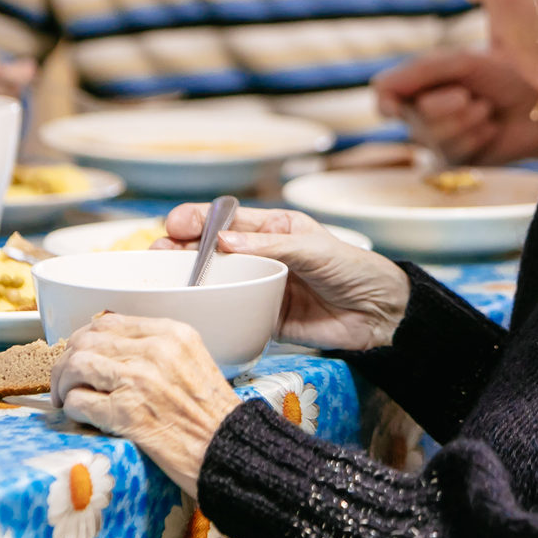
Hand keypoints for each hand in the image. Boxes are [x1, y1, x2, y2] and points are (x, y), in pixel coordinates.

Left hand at [50, 312, 239, 498]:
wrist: (229, 450)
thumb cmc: (213, 415)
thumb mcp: (193, 362)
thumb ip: (157, 349)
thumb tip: (114, 350)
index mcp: (172, 334)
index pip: (109, 322)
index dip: (86, 338)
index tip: (81, 353)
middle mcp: (154, 351)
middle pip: (87, 340)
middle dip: (67, 360)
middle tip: (66, 380)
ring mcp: (138, 381)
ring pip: (76, 365)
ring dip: (63, 383)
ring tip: (67, 398)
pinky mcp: (126, 414)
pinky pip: (79, 401)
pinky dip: (72, 408)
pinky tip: (80, 416)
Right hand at [159, 204, 409, 350]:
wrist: (379, 314)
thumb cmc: (352, 269)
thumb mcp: (313, 248)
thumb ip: (269, 246)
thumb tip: (222, 239)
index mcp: (272, 229)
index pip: (226, 219)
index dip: (197, 219)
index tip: (175, 224)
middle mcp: (260, 256)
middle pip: (210, 250)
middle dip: (180, 249)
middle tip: (158, 255)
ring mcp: (259, 287)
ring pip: (214, 281)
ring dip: (187, 280)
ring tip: (163, 279)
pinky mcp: (262, 318)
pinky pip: (229, 312)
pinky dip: (208, 311)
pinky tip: (188, 310)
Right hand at [373, 50, 537, 163]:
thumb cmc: (505, 74)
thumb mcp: (460, 63)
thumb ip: (419, 72)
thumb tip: (377, 89)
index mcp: (423, 84)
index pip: (384, 94)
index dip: (386, 100)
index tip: (395, 105)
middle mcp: (426, 113)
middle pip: (409, 118)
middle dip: (443, 105)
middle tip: (471, 96)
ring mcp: (441, 140)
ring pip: (429, 138)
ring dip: (463, 121)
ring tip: (487, 110)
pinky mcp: (459, 162)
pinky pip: (450, 154)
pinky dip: (474, 138)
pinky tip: (491, 130)